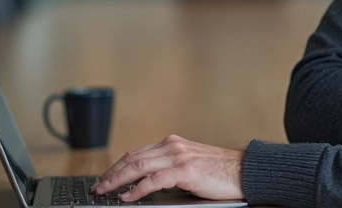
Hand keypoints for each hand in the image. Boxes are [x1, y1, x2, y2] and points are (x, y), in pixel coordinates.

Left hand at [91, 134, 244, 202]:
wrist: (245, 170)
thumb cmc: (221, 171)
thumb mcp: (191, 163)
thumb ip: (170, 167)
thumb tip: (147, 182)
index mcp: (173, 143)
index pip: (137, 153)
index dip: (117, 166)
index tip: (105, 178)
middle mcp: (173, 146)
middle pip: (132, 158)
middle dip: (111, 173)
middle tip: (97, 187)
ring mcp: (179, 156)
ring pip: (137, 166)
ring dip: (116, 180)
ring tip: (104, 192)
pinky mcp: (186, 170)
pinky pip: (153, 180)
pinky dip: (136, 190)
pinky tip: (127, 197)